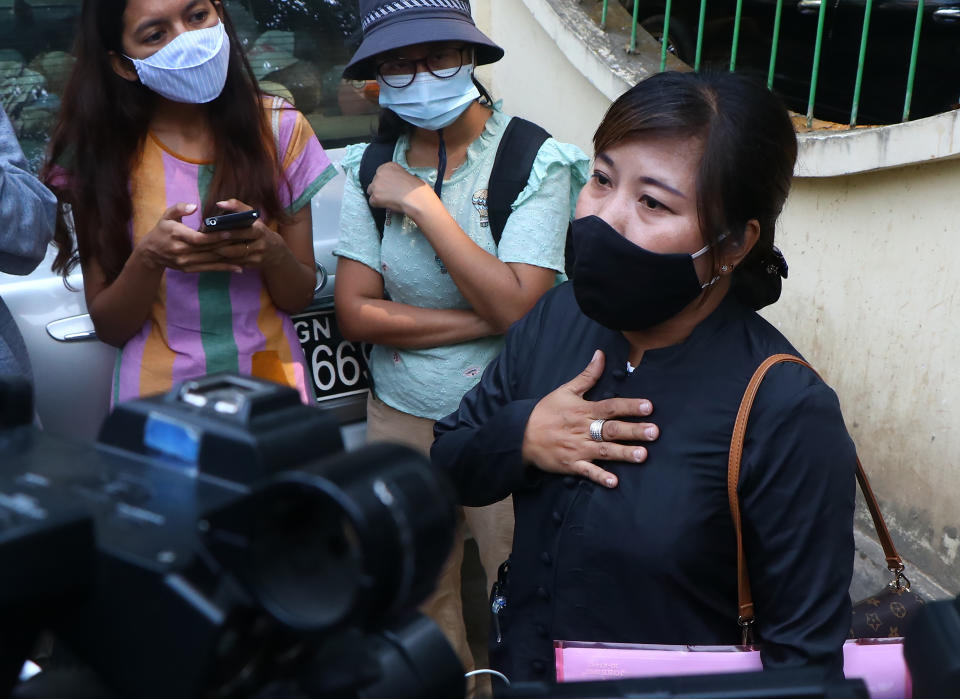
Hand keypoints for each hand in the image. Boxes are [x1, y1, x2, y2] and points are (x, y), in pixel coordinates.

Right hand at [137, 203, 243, 273]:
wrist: (150, 252)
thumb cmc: (162, 230)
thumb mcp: (166, 215)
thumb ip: (179, 208)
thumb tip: (194, 206)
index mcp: (176, 235)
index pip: (198, 238)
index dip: (215, 236)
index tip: (229, 231)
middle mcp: (181, 251)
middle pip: (208, 249)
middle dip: (227, 245)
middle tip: (245, 240)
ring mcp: (185, 262)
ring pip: (211, 261)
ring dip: (230, 258)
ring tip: (246, 253)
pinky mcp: (189, 269)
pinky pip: (209, 269)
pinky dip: (224, 268)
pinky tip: (239, 268)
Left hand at [210, 198, 286, 269]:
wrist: (276, 252)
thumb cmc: (259, 230)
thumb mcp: (253, 217)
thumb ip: (237, 207)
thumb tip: (220, 203)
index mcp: (260, 231)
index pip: (246, 232)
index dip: (233, 233)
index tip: (220, 232)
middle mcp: (260, 246)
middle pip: (238, 249)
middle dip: (221, 247)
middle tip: (206, 244)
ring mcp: (256, 258)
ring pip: (234, 259)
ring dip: (220, 255)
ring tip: (207, 250)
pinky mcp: (251, 266)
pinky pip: (234, 264)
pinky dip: (223, 261)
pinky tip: (213, 258)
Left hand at [366, 162, 436, 215]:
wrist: (416, 197)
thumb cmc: (415, 187)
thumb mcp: (405, 174)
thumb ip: (394, 176)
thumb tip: (390, 184)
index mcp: (388, 166)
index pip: (380, 173)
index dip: (385, 182)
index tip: (391, 187)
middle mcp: (379, 173)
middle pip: (374, 182)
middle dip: (380, 189)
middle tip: (390, 194)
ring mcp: (376, 185)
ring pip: (371, 191)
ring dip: (378, 196)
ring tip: (389, 200)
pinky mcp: (375, 196)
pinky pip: (372, 202)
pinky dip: (379, 205)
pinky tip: (388, 204)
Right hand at [521, 350, 658, 487]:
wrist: (521, 434)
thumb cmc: (546, 412)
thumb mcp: (565, 390)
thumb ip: (587, 375)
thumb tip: (601, 355)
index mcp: (584, 411)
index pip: (610, 407)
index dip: (629, 406)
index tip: (648, 406)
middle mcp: (583, 430)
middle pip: (612, 429)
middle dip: (634, 431)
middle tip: (654, 432)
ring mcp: (578, 448)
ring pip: (604, 451)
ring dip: (623, 453)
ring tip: (643, 455)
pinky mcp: (571, 464)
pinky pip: (587, 472)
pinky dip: (600, 477)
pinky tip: (614, 482)